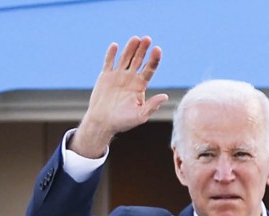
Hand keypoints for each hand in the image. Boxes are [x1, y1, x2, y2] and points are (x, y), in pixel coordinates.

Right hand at [70, 35, 168, 157]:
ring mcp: (118, 75)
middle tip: (147, 39)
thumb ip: (152, 105)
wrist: (102, 123)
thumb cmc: (122, 122)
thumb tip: (165, 96)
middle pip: (139, 59)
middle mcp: (130, 78)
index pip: (150, 68)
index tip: (157, 49)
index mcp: (140, 85)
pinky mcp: (105, 76)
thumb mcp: (140, 116)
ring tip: (135, 39)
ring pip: (125, 58)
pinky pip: (109, 62)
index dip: (154, 59)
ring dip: (130, 48)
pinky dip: (111, 54)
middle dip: (143, 49)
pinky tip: (115, 46)